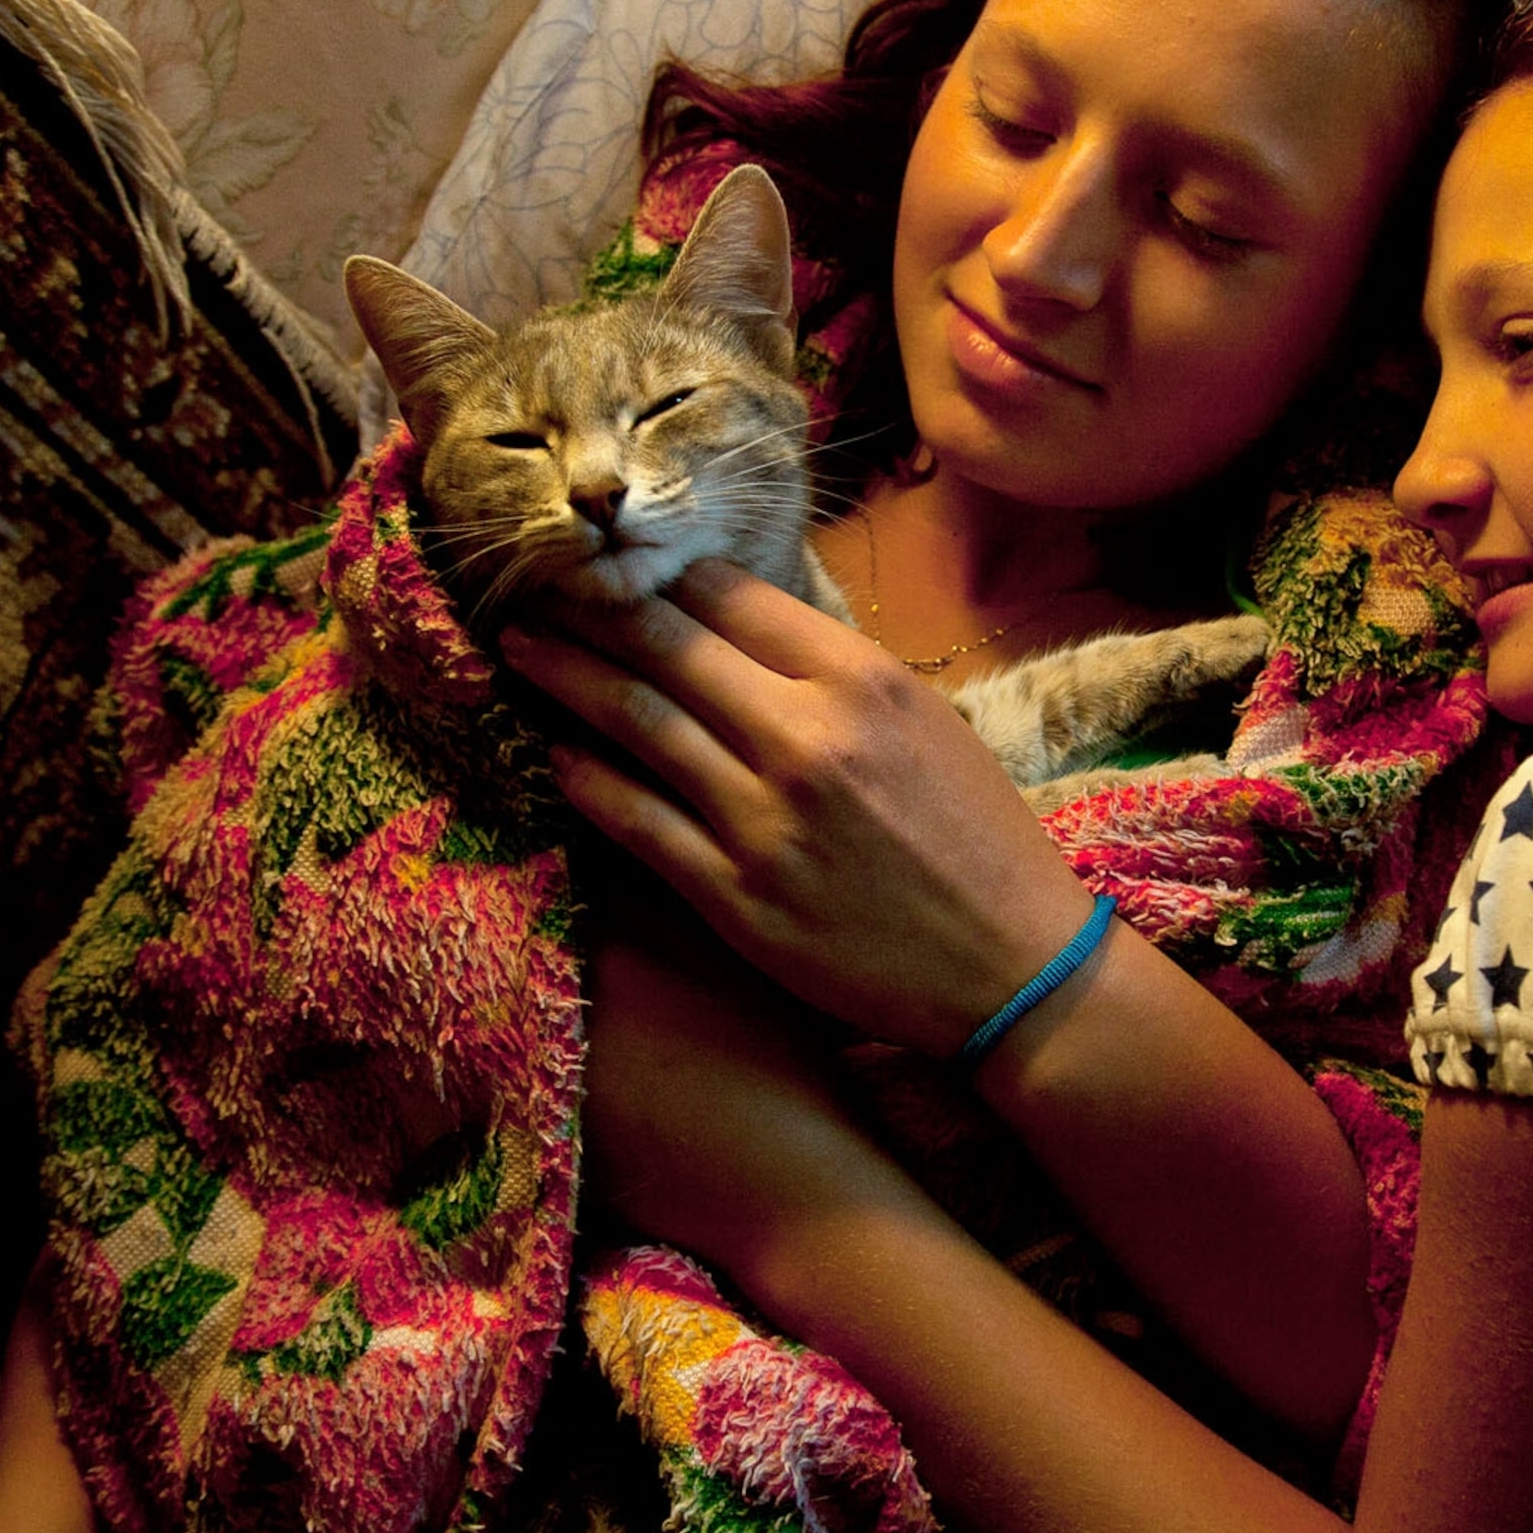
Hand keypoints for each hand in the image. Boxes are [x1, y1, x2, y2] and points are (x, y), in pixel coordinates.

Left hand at [501, 560, 1100, 1056]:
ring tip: (520, 650)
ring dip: (565, 678)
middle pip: (664, 646)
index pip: (726, 595)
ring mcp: (764, 819)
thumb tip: (740, 626)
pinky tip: (556, 755)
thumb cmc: (979, 839)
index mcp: (862, 680)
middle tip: (534, 587)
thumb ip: (836, 673)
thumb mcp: (928, 721)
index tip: (617, 567)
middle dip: (587, 609)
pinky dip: (587, 780)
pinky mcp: (736, 897)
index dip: (658, 575)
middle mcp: (807, 737)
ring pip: (635, 723)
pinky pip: (636, 822)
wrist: (1012, 964)